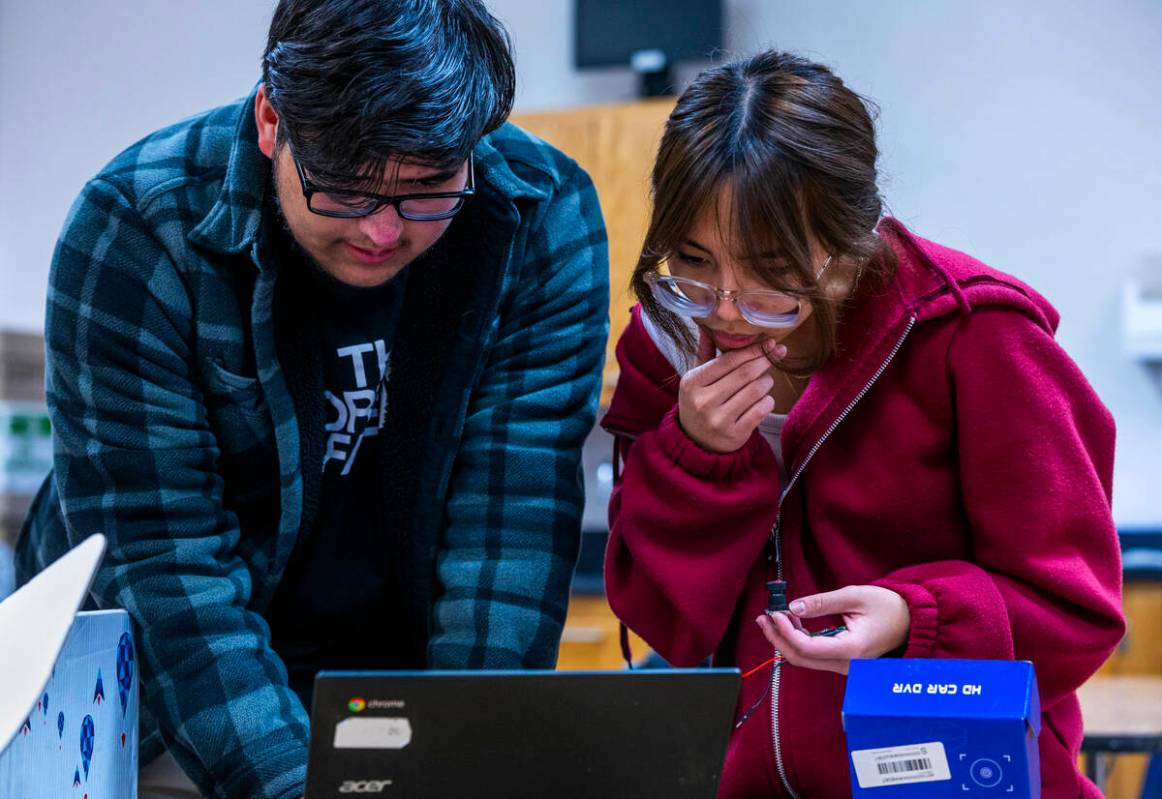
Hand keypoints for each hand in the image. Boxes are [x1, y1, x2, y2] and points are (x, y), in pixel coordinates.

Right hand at [677, 328, 784, 452]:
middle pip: (745, 374)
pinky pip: (762, 410)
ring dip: (767, 381)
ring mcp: (719, 420)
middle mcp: (703, 402)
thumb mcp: (696, 378)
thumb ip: (705, 353)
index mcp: (692, 383)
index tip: (769, 342)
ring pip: (757, 390)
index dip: (752, 349)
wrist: (696, 441)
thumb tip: (709, 325)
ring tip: (764, 380)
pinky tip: (763, 399)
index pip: (728, 360)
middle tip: (775, 355)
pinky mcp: (735, 435)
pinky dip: (768, 401)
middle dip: (765, 361)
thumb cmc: (699, 402)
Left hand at [754, 585, 909, 674]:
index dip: (786, 632)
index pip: (807, 648)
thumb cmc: (888, 606)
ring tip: (773, 617)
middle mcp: (847, 665)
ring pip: (806, 660)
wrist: (910, 620)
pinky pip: (815, 657)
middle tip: (764, 617)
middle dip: (778, 638)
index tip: (774, 613)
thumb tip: (794, 607)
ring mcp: (845, 667)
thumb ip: (822, 603)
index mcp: (852, 649)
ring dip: (786, 640)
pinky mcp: (843, 663)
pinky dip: (799, 641)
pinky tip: (791, 624)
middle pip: (801, 659)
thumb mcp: (853, 596)